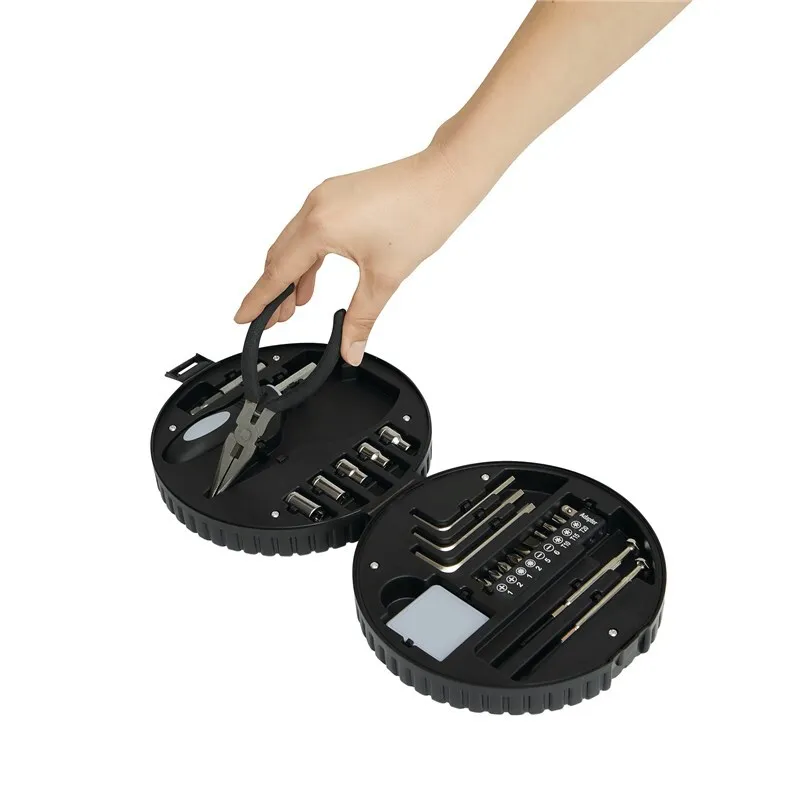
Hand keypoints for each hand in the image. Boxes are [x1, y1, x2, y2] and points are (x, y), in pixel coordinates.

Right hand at [235, 141, 480, 364]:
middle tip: (271, 321)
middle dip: (273, 291)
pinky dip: (307, 256)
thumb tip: (351, 349)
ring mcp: (325, 196)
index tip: (243, 318)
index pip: (277, 271)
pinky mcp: (338, 194)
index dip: (258, 300)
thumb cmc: (421, 215)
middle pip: (279, 256)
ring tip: (294, 305)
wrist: (446, 177)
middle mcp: (315, 206)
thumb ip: (362, 318)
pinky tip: (313, 278)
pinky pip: (309, 229)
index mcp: (320, 226)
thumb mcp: (385, 278)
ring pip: (294, 242)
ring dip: (291, 274)